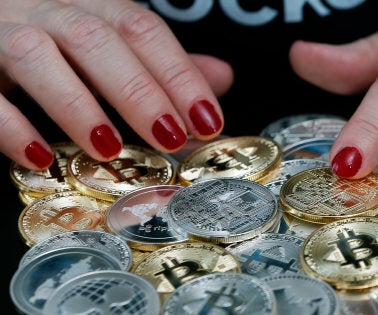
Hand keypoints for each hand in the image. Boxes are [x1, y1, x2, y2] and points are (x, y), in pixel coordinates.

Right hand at [0, 0, 231, 169]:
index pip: (142, 28)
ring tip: (109, 148)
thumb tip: (221, 77)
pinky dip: (11, 126)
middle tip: (172, 136)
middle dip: (138, 89)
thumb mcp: (108, 45)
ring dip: (77, 104)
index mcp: (89, 5)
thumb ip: (160, 63)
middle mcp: (46, 10)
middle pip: (96, 37)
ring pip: (36, 54)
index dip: (178, 73)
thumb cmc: (51, 41)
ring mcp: (1, 30)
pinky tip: (41, 158)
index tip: (208, 119)